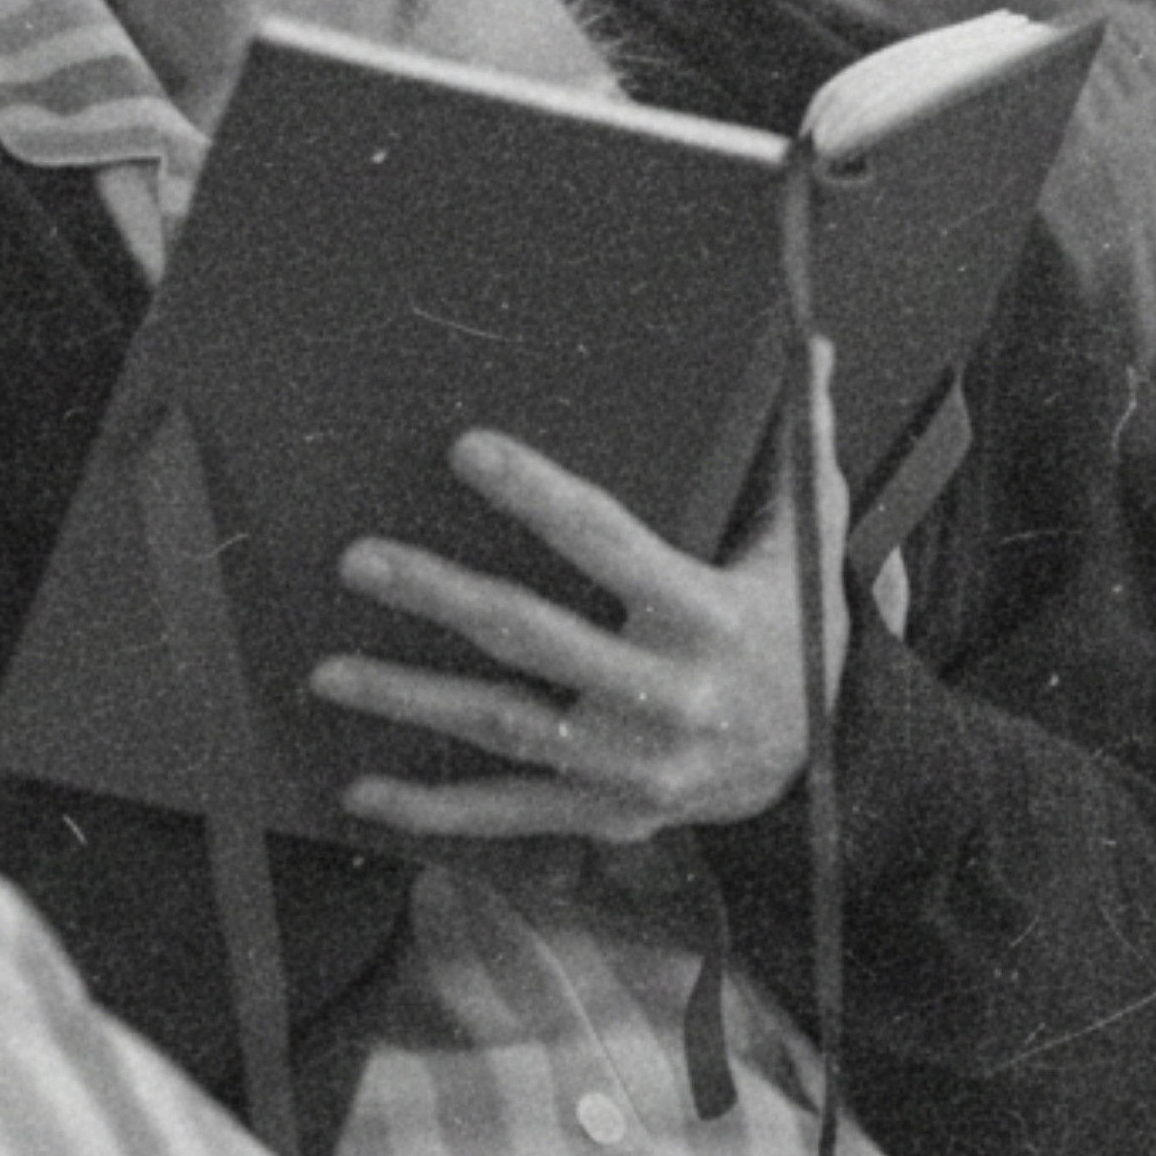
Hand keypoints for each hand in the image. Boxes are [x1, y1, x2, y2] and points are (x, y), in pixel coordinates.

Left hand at [310, 344, 850, 845]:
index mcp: (706, 615)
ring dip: (410, 700)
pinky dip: (432, 811)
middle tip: (357, 558)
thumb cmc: (797, 632)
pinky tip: (359, 789)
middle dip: (440, 597)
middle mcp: (665, 694)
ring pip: (503, 728)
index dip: (535, 495)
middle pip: (534, 637)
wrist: (828, 767)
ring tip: (326, 671)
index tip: (466, 449)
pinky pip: (507, 813)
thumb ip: (801, 445)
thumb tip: (812, 342)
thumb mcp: (809, 545)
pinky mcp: (605, 811)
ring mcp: (629, 763)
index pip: (607, 541)